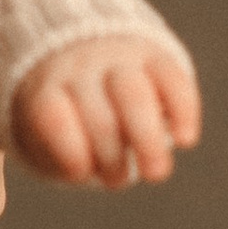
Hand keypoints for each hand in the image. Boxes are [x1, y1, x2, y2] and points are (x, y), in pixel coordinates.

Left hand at [10, 34, 200, 187]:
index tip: (81, 173)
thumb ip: (55, 153)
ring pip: (135, 96)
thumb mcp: (41, 129)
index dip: (68, 146)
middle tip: (118, 183)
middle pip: (98, 114)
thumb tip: (81, 169)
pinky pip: (172, 79)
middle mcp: (82, 69)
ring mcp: (120, 59)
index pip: (53, 115)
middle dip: (111, 154)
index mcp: (47, 87)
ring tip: (156, 174)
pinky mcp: (156, 56)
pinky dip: (182, 110)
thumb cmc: (61, 111)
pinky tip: (185, 140)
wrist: (81, 46)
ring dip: (148, 138)